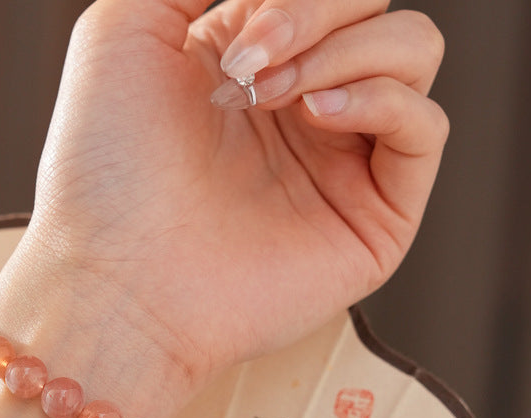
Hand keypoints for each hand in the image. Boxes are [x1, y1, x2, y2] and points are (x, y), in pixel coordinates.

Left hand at [25, 0, 447, 395]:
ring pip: (410, 53)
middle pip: (370, 10)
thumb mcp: (124, 30)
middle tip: (248, 66)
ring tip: (271, 96)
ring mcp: (339, 164)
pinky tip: (318, 115)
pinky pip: (425, 128)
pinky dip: (384, 99)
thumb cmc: (105, 170)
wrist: (116, 278)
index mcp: (249, 65)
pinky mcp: (372, 219)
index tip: (238, 32)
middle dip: (314, 11)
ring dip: (345, 49)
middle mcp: (300, 111)